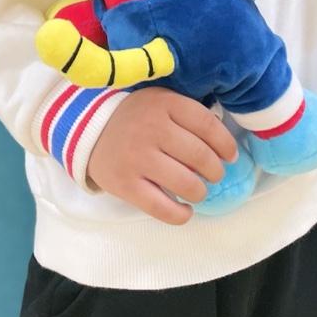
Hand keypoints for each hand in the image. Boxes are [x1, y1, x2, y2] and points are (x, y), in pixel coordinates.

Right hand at [85, 88, 239, 225]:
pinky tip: (185, 209)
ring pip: (186, 183)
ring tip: (198, 190)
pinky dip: (181, 214)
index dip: (225, 143)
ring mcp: (137, 158)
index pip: (207, 124)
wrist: (87, 130)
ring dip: (200, 191)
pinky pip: (162, 208)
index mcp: (163, 104)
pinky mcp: (126, 185)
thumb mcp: (159, 102)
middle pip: (200, 156)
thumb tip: (223, 147)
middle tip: (214, 174)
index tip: (230, 155)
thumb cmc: (135, 118)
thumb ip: (187, 116)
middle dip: (215, 170)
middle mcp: (151, 129)